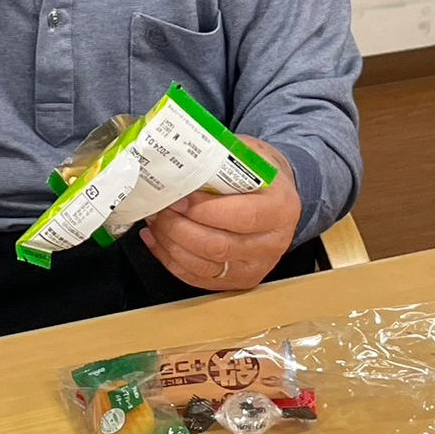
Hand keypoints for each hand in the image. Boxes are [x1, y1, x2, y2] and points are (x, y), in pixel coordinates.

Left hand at [139, 136, 302, 290]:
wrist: (278, 195)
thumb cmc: (259, 172)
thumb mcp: (248, 153)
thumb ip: (219, 157)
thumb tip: (179, 158)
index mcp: (279, 208)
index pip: (241, 217)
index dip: (204, 211)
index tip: (179, 199)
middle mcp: (271, 243)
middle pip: (218, 246)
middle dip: (179, 229)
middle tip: (159, 210)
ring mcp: (255, 266)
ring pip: (205, 266)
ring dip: (171, 244)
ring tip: (154, 222)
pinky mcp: (238, 279)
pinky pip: (200, 278)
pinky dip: (172, 260)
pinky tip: (157, 240)